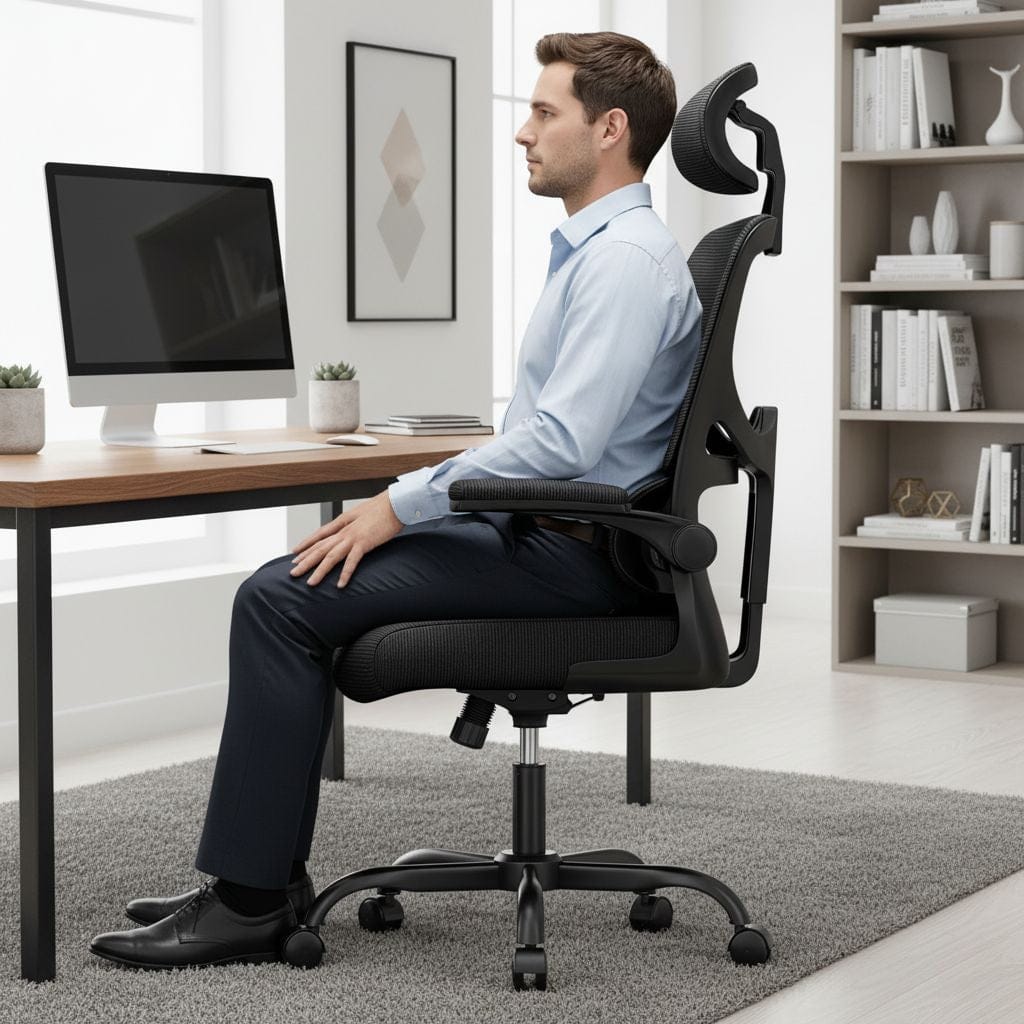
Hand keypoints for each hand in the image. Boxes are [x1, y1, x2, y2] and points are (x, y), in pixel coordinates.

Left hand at [289, 491, 403, 587]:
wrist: (395, 503)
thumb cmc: (382, 508)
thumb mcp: (361, 515)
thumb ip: (351, 523)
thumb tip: (345, 531)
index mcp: (342, 522)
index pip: (319, 535)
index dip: (306, 545)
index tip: (295, 553)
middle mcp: (344, 531)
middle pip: (320, 548)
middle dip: (305, 561)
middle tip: (293, 573)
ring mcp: (353, 537)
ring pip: (331, 556)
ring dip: (319, 571)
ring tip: (310, 583)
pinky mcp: (364, 543)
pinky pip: (352, 561)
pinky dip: (345, 573)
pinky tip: (340, 584)